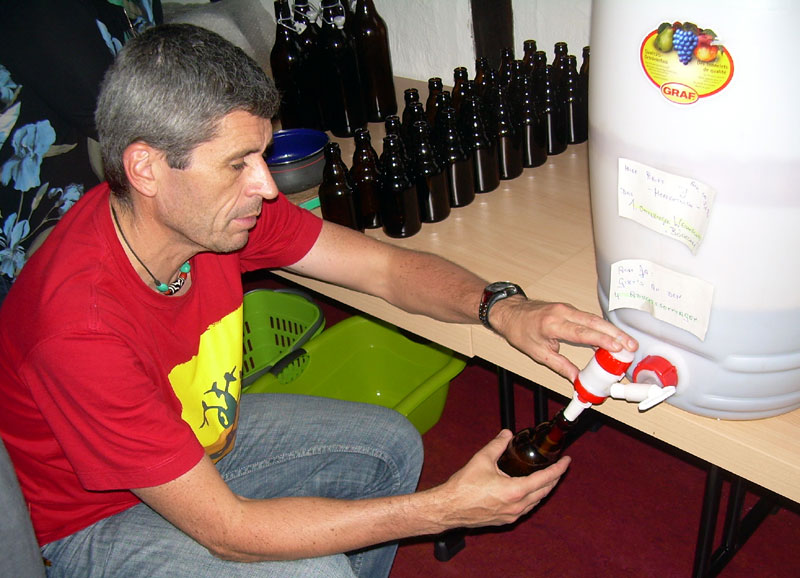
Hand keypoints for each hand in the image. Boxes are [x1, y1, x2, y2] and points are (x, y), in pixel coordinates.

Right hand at [432, 430, 570, 528]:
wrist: (449, 508)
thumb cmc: (463, 487)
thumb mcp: (482, 459)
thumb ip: (497, 444)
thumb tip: (506, 434)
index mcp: (515, 490)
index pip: (545, 479)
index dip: (558, 469)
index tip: (566, 461)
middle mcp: (517, 505)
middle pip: (544, 492)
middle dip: (554, 479)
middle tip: (559, 467)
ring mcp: (512, 515)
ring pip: (536, 502)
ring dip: (544, 489)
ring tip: (546, 478)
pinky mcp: (505, 520)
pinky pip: (526, 508)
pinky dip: (532, 498)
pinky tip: (528, 491)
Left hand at [491, 297, 637, 381]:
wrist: (511, 313)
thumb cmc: (521, 331)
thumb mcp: (538, 353)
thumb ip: (560, 366)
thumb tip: (577, 380)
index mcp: (552, 325)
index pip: (581, 333)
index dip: (601, 340)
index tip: (617, 347)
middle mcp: (562, 313)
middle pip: (594, 322)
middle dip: (615, 334)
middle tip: (631, 346)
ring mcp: (566, 309)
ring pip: (594, 319)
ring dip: (612, 330)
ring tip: (628, 342)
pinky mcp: (569, 309)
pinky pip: (589, 318)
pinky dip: (602, 327)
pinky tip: (613, 337)